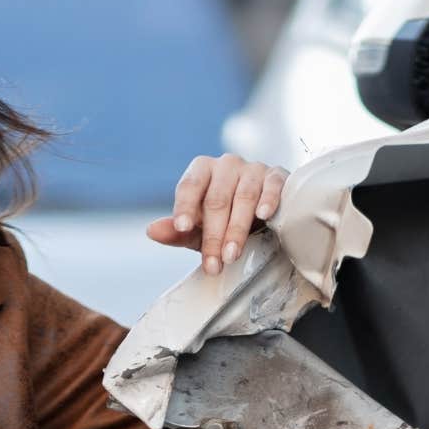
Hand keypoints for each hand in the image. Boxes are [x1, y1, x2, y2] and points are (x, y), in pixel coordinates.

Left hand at [146, 154, 287, 274]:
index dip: (185, 207)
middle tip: (213, 264)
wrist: (262, 218)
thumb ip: (176, 232)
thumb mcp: (198, 231)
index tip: (182, 228)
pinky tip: (263, 215)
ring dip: (237, 229)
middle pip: (216, 199)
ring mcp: (253, 168)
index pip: (189, 186)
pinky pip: (273, 185)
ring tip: (232, 255)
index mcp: (202, 171)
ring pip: (244, 196)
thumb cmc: (224, 222)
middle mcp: (226, 165)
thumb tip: (151, 231)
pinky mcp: (276, 175)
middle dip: (213, 235)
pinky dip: (268, 199)